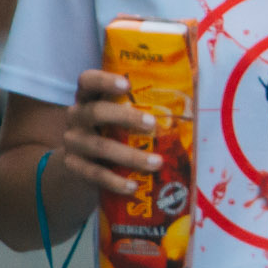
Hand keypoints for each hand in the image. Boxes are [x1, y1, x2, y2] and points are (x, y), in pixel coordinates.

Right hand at [56, 69, 164, 193]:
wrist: (82, 161)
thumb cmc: (114, 129)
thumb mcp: (122, 114)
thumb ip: (145, 104)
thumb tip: (194, 90)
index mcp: (89, 97)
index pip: (88, 81)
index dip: (104, 81)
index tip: (127, 85)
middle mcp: (77, 116)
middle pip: (96, 112)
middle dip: (125, 117)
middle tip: (153, 124)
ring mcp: (73, 141)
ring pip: (99, 146)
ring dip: (130, 156)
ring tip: (157, 162)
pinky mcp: (72, 166)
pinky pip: (93, 173)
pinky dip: (114, 181)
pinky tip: (133, 187)